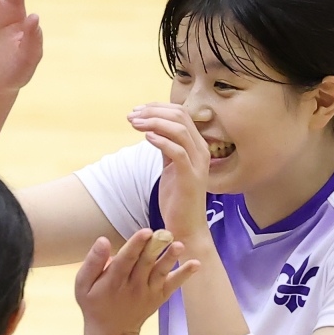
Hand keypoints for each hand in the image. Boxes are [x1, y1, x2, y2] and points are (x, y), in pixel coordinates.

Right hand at [75, 229, 199, 334]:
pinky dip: (184, 275)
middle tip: (164, 233)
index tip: (145, 232)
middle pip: (145, 263)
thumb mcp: (83, 285)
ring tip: (179, 246)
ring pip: (160, 272)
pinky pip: (173, 284)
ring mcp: (148, 292)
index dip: (135, 245)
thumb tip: (103, 240)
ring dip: (170, 259)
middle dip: (155, 247)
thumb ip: (93, 262)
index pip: (126, 260)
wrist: (111, 332)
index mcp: (113, 281)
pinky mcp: (159, 296)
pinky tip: (196, 264)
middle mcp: (133, 286)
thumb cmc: (94, 303)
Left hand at [126, 102, 214, 240]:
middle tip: (131, 116)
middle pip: (180, 117)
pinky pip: (178, 152)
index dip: (157, 108)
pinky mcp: (191, 177)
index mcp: (197, 145)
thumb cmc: (177, 197)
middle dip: (153, 112)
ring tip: (134, 124)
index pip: (181, 114)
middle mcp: (201, 150)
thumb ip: (166, 147)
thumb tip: (152, 129)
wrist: (186, 226)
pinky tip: (146, 138)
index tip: (136, 111)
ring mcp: (198, 163)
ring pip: (179, 130)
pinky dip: (161, 141)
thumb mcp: (171, 167)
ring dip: (154, 123)